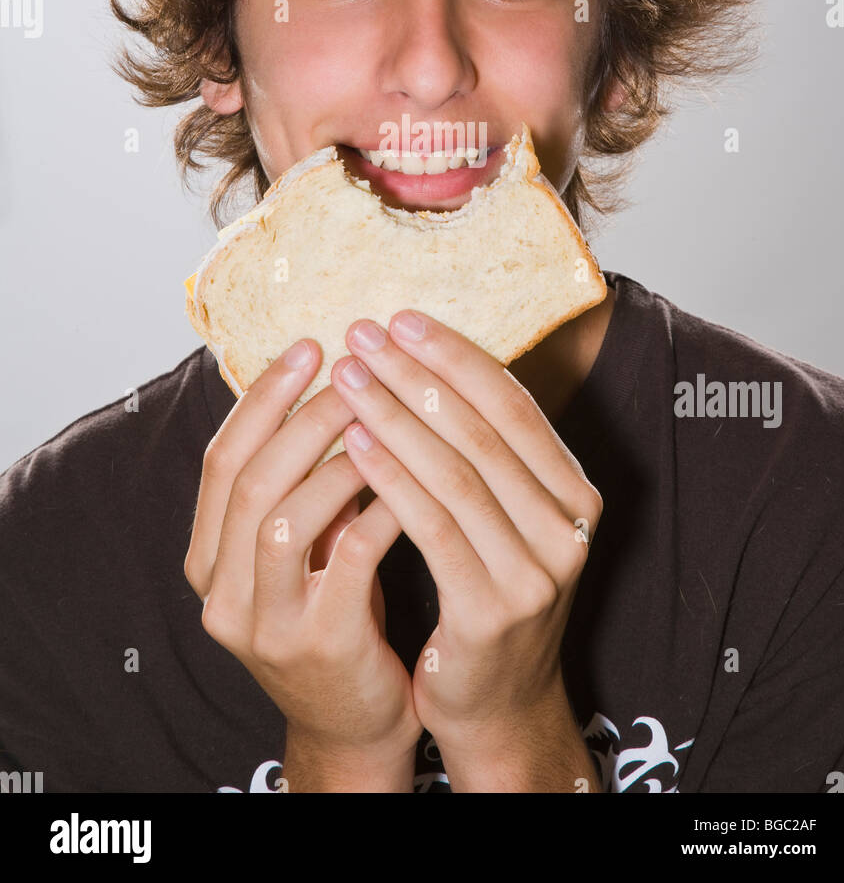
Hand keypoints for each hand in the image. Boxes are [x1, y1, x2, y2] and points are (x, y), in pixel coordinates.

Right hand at [183, 343, 422, 760]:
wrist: (354, 723)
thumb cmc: (337, 611)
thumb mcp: (303, 546)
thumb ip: (300, 481)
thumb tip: (330, 379)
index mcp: (208, 558)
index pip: (221, 459)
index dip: (263, 397)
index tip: (311, 345)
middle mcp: (221, 593)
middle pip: (248, 481)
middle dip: (303, 417)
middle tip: (354, 370)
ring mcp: (265, 625)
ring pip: (284, 519)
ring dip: (336, 459)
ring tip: (381, 417)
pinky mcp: (319, 645)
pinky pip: (348, 559)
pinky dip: (377, 509)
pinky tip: (410, 480)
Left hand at [331, 312, 601, 749]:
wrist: (496, 703)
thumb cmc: (486, 593)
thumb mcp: (504, 518)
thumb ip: (484, 453)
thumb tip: (427, 358)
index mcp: (575, 491)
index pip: (513, 404)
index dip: (455, 356)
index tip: (401, 318)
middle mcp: (569, 526)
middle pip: (483, 430)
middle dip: (417, 375)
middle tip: (364, 336)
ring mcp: (537, 571)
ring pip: (456, 472)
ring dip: (395, 416)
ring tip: (348, 378)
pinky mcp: (493, 610)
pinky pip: (433, 526)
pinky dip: (392, 478)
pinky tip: (355, 444)